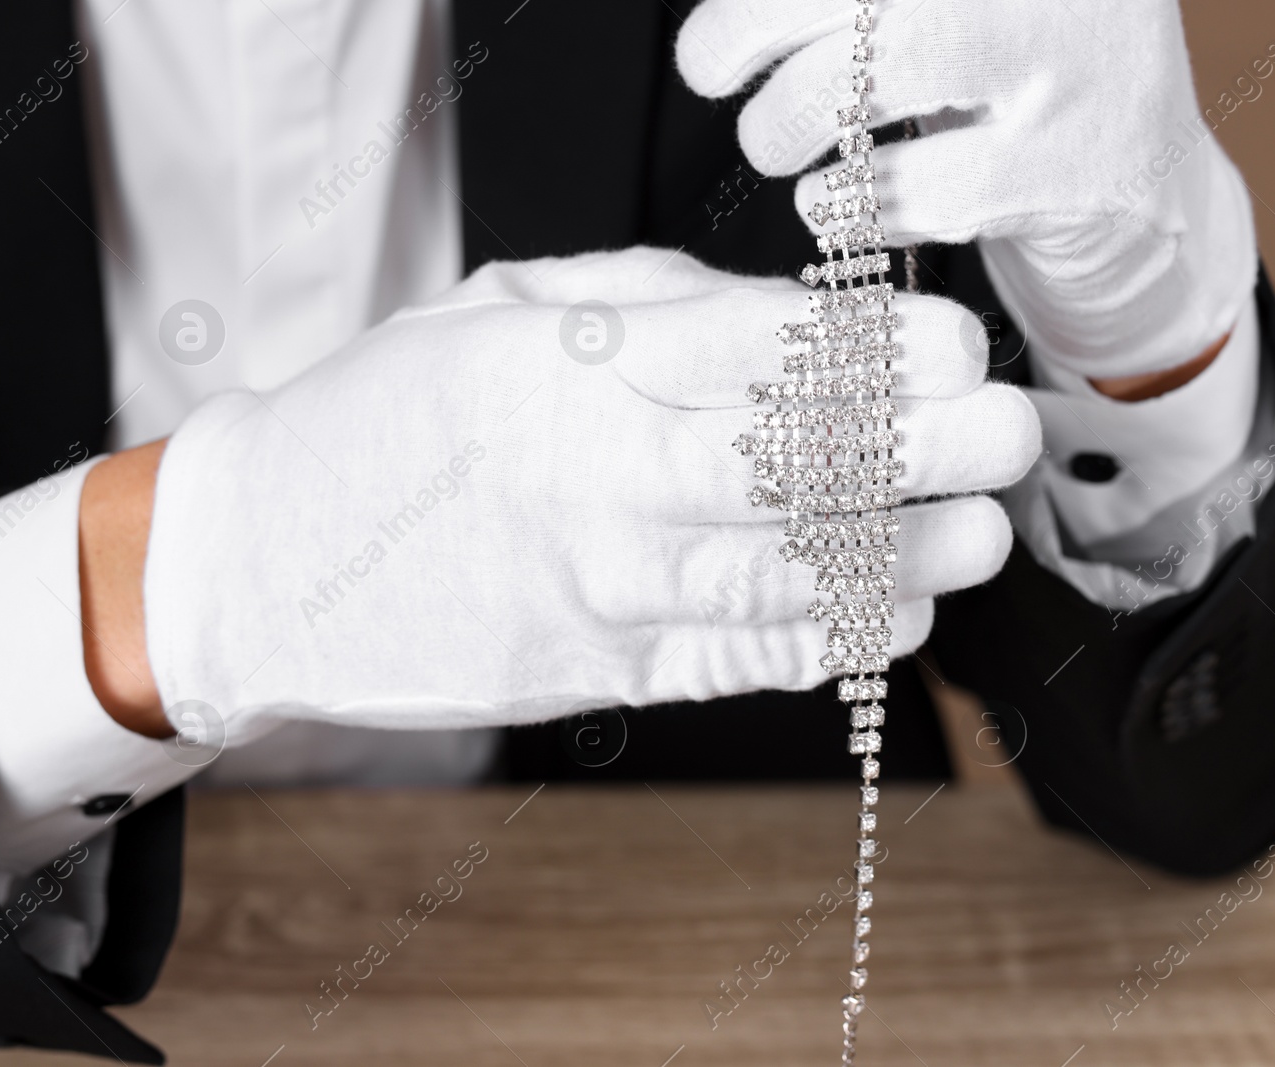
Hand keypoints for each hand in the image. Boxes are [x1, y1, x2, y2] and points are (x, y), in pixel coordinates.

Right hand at [139, 248, 1038, 742]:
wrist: (268, 560)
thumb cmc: (392, 418)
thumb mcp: (500, 311)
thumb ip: (652, 306)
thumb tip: (801, 319)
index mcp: (561, 367)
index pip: (746, 356)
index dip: (870, 353)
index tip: (955, 345)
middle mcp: (587, 480)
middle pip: (785, 470)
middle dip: (918, 453)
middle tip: (1005, 435)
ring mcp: (594, 589)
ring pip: (776, 578)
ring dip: (897, 560)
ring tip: (978, 536)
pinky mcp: (596, 672)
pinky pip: (735, 661)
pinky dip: (827, 642)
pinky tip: (898, 612)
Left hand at [676, 0, 1257, 383]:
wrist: (1146, 197)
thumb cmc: (1016, 91)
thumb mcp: (955, 16)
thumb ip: (864, 7)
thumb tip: (734, 18)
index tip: (708, 49)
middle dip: (758, 28)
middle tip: (713, 77)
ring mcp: (1089, 65)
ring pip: (897, 66)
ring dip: (797, 117)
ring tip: (773, 147)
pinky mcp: (1089, 171)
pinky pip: (936, 191)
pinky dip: (861, 207)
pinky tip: (839, 209)